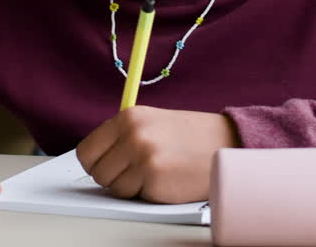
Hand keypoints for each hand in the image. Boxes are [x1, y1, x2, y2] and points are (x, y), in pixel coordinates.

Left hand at [76, 106, 238, 203]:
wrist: (228, 142)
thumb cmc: (190, 135)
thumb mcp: (151, 122)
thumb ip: (122, 136)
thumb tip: (95, 159)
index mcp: (128, 118)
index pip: (87, 150)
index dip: (95, 163)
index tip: (105, 166)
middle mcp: (133, 136)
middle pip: (97, 172)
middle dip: (113, 177)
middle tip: (134, 171)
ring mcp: (144, 160)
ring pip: (115, 188)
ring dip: (132, 186)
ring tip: (155, 172)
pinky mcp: (156, 182)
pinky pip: (137, 197)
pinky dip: (149, 193)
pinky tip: (167, 179)